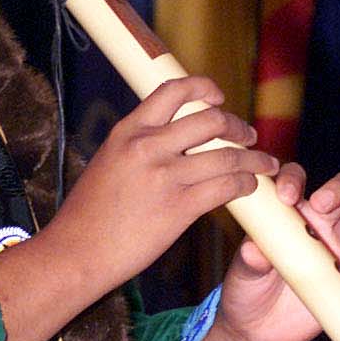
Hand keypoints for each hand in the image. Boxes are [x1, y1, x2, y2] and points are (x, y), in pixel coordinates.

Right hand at [0, 77, 277, 340]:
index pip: (173, 91)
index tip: (218, 97)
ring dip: (253, 159)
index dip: (203, 88)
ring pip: (227, 156)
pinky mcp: (179, 208)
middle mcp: (147, 146)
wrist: (76, 252)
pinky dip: (244, 185)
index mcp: (127, 131)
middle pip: (210, 119)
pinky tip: (248, 189)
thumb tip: (166, 140)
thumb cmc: (87, 215)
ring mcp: (165, 177)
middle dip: (237, 126)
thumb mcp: (107, 163)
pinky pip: (225, 188)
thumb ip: (136, 147)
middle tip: (248, 136)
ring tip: (264, 165)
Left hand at [215, 166, 339, 340]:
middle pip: (338, 192)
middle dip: (336, 190)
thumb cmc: (246, 290)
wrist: (257, 330)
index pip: (294, 181)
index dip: (293, 180)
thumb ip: (250, 259)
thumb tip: (254, 249)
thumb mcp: (241, 272)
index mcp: (285, 213)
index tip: (286, 196)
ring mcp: (335, 246)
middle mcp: (315, 222)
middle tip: (321, 203)